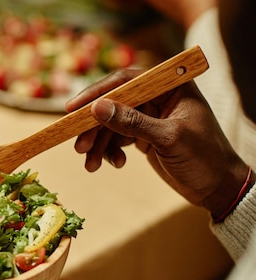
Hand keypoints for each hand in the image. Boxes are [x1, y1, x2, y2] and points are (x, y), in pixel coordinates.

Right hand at [65, 68, 250, 219]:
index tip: (73, 108)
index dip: (97, 92)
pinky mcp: (144, 135)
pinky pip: (117, 138)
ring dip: (99, 144)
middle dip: (94, 126)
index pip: (126, 80)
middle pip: (114, 104)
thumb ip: (132, 122)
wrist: (218, 187)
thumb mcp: (168, 138)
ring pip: (111, 124)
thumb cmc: (204, 158)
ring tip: (91, 164)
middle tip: (79, 146)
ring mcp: (150, 117)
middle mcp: (158, 97)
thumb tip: (98, 108)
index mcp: (171, 86)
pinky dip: (110, 151)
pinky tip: (115, 164)